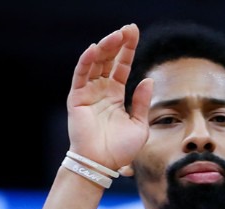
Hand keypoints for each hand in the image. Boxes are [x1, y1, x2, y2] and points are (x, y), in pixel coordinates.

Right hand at [67, 24, 150, 172]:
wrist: (103, 163)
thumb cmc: (121, 149)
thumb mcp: (140, 124)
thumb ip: (142, 102)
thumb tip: (148, 79)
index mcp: (116, 95)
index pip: (122, 67)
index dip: (128, 50)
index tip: (135, 33)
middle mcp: (101, 90)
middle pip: (109, 60)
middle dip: (118, 44)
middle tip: (128, 29)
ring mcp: (88, 92)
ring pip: (96, 64)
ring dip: (106, 48)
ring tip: (117, 35)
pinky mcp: (77, 97)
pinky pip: (82, 75)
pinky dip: (87, 61)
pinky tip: (96, 49)